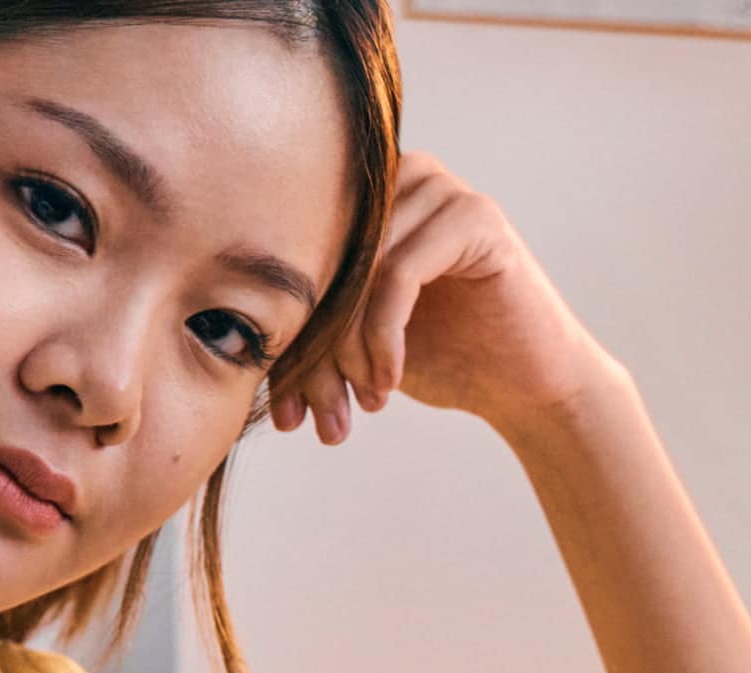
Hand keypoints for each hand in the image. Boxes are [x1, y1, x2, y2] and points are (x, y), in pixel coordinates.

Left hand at [277, 151, 620, 444]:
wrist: (530, 387)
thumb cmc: (445, 360)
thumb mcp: (355, 342)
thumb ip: (306, 319)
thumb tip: (221, 333)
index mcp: (367, 196)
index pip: (297, 258)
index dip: (285, 337)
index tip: (285, 411)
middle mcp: (401, 178)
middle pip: (321, 260)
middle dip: (313, 351)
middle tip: (320, 417)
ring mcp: (442, 190)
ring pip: (356, 270)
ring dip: (348, 350)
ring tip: (363, 402)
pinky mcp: (476, 219)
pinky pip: (399, 274)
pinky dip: (384, 337)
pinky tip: (390, 381)